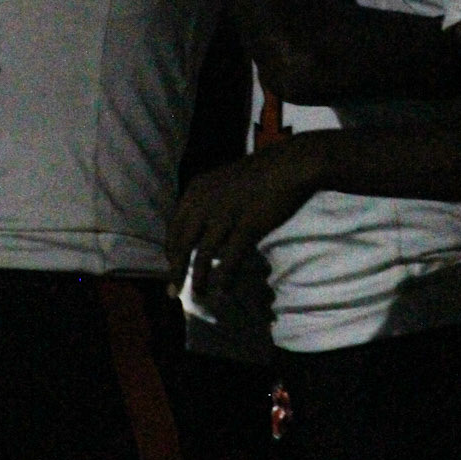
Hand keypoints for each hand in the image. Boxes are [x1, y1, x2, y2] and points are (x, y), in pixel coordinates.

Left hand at [167, 138, 326, 304]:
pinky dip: (225, 277)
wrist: (289, 165)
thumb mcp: (221, 182)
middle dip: (176, 270)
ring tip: (200, 295)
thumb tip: (199, 231)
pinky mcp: (247, 226)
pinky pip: (230, 259)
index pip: (174, 228)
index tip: (172, 268)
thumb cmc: (258, 174)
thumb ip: (206, 202)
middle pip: (183, 244)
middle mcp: (204, 203)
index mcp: (195, 191)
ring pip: (203, 256)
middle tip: (174, 290)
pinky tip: (224, 290)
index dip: (171, 252)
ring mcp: (225, 215)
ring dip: (199, 279)